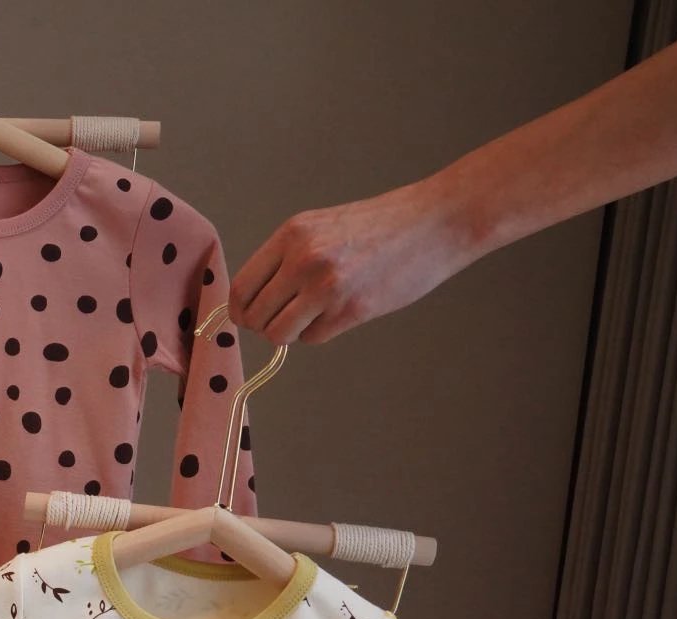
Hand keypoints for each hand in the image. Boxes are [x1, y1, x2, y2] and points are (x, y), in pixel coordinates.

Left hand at [230, 180, 475, 344]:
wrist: (435, 222)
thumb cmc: (380, 226)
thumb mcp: (321, 228)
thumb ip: (287, 258)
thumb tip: (254, 299)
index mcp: (291, 235)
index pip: (241, 288)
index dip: (241, 310)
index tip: (250, 316)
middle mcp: (303, 260)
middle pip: (254, 316)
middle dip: (265, 325)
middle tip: (286, 319)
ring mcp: (326, 286)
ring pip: (278, 334)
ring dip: (290, 333)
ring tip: (314, 314)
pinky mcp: (351, 310)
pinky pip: (312, 338)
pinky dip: (320, 332)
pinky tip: (342, 311)